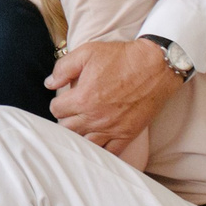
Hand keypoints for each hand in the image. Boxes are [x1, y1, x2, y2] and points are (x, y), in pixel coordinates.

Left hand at [46, 37, 181, 152]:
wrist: (156, 66)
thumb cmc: (121, 57)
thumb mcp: (87, 52)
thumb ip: (63, 68)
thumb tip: (49, 83)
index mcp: (82, 98)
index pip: (56, 110)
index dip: (57, 103)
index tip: (63, 100)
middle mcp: (94, 118)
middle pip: (67, 129)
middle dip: (66, 120)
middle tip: (71, 113)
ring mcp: (111, 129)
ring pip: (85, 143)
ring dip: (80, 136)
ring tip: (82, 127)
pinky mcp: (127, 134)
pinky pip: (110, 152)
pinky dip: (101, 150)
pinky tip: (98, 143)